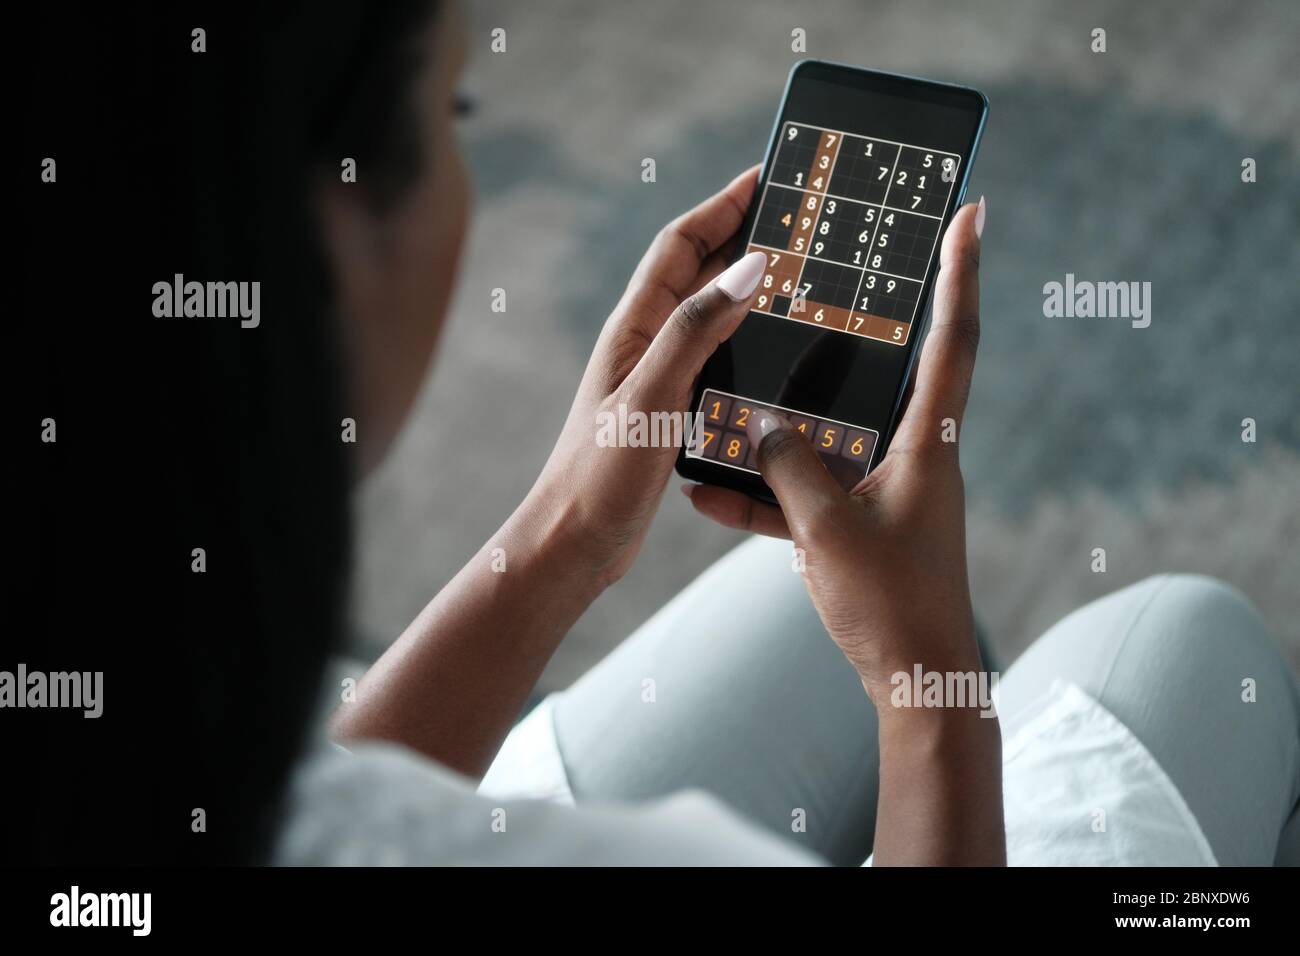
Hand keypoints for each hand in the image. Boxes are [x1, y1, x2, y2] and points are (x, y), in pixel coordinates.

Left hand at [525, 167, 767, 586]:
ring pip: (711, 316)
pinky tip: (776, 349)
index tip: (766, 177)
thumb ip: (696, 331)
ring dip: (749, 289)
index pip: (680, 245)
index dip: (721, 205)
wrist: (573, 542)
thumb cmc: (599, 475)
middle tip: (797, 219)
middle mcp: (645, 344)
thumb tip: (749, 266)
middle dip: (743, 236)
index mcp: (634, 329)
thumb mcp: (651, 397)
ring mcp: (658, 377)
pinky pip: (715, 358)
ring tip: (800, 274)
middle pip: (699, 272)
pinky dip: (746, 340)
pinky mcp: (671, 411)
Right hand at [685, 200, 987, 706]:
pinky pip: (807, 496)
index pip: (953, 339)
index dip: (962, 272)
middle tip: (828, 278)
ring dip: (785, 429)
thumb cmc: (891, 603)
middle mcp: (915, 456)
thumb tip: (764, 427)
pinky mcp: (859, 528)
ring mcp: (885, 492)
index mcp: (930, 444)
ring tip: (733, 402)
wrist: (915, 685)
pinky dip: (765, 497)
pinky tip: (708, 497)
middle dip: (856, 330)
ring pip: (830, 438)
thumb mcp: (829, 529)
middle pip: (886, 374)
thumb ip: (790, 468)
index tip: (972, 211)